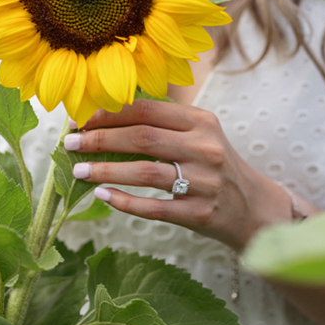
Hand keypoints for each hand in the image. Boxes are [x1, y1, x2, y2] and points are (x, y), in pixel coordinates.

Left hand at [65, 98, 274, 251]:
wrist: (254, 208)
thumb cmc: (214, 166)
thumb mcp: (200, 135)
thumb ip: (163, 124)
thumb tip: (105, 115)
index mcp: (202, 122)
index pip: (148, 110)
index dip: (110, 113)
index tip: (80, 119)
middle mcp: (205, 149)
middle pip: (142, 139)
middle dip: (100, 140)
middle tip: (70, 143)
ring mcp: (204, 183)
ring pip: (145, 173)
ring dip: (106, 170)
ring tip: (78, 170)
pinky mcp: (199, 214)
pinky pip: (154, 207)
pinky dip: (124, 201)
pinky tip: (102, 194)